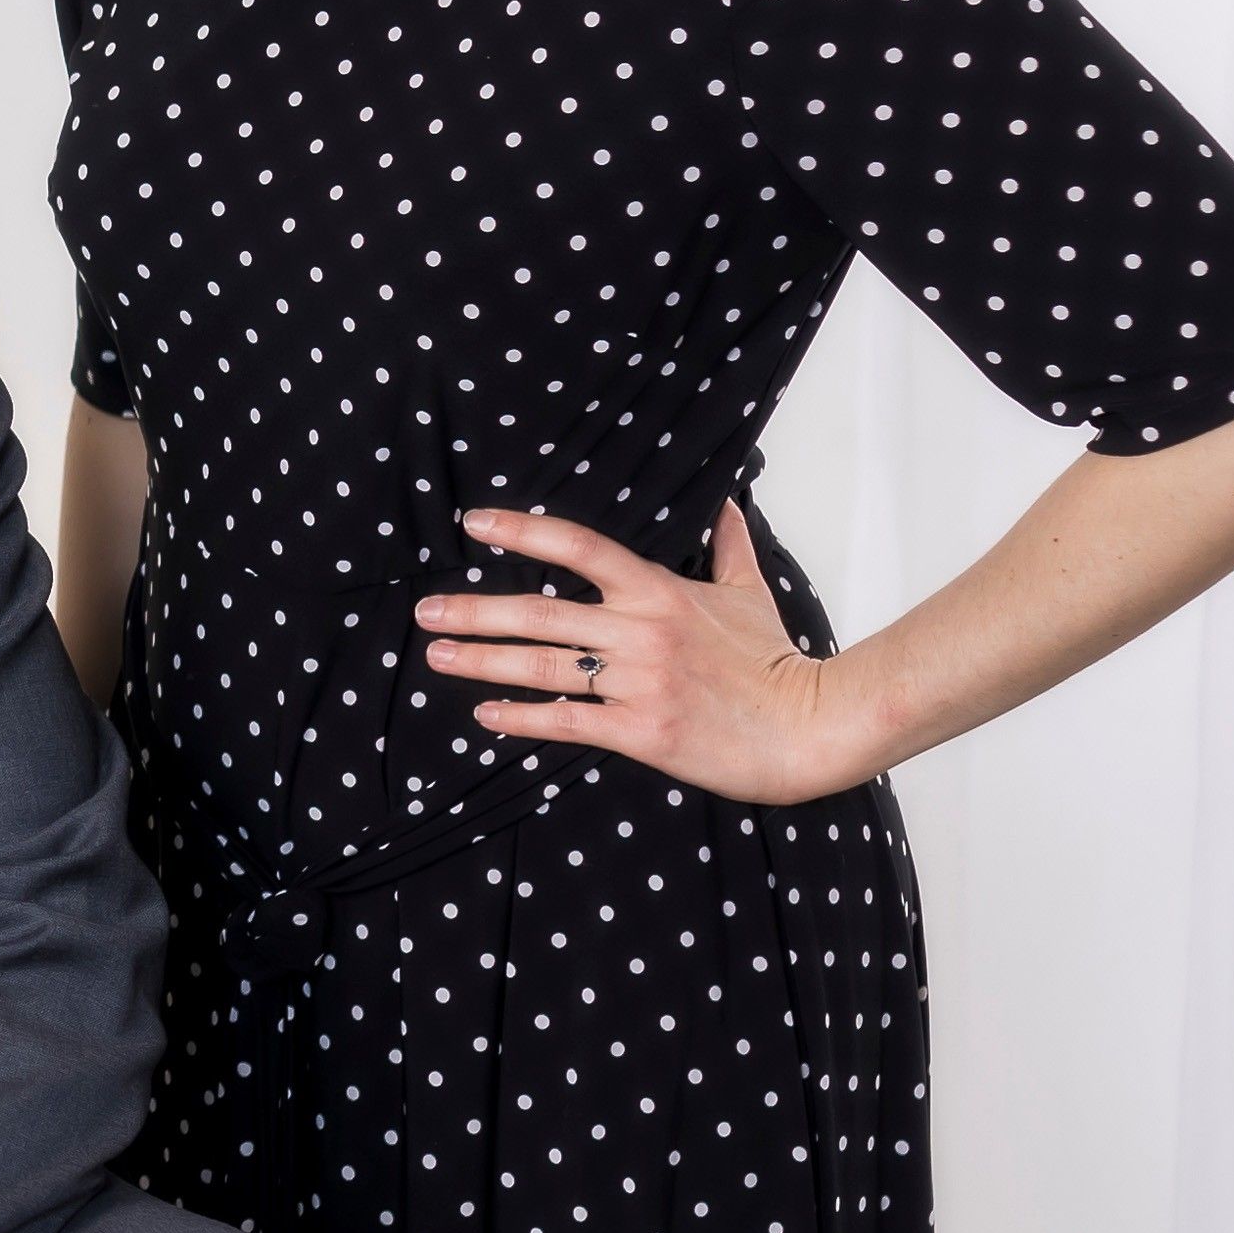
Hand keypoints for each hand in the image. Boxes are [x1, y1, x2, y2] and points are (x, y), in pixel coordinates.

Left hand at [421, 498, 885, 804]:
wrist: (808, 726)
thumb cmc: (777, 661)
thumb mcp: (751, 592)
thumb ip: (729, 546)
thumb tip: (729, 502)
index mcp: (658, 591)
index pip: (578, 546)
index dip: (523, 531)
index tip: (476, 524)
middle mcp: (639, 630)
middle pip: (538, 613)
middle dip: (474, 612)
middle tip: (425, 612)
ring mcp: (637, 681)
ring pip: (541, 666)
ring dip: (482, 662)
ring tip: (438, 657)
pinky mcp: (641, 730)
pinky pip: (566, 720)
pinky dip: (521, 718)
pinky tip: (486, 716)